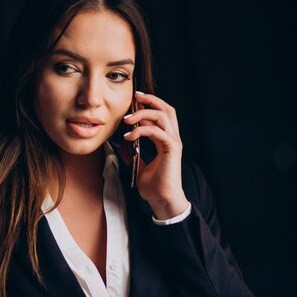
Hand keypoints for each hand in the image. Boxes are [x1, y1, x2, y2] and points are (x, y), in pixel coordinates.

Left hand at [122, 91, 189, 219]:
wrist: (162, 200)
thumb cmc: (153, 185)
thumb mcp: (139, 164)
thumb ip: (134, 152)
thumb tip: (123, 145)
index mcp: (166, 139)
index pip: (161, 114)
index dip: (149, 104)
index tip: (134, 100)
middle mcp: (172, 138)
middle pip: (167, 109)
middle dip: (151, 99)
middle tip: (135, 96)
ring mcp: (174, 142)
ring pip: (162, 116)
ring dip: (143, 113)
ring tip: (127, 119)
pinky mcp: (172, 148)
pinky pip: (156, 131)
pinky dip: (141, 130)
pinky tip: (128, 136)